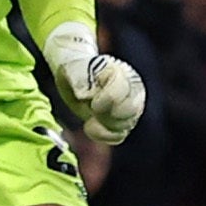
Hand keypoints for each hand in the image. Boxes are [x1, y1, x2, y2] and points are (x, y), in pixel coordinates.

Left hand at [44, 23, 146, 142]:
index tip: (93, 101)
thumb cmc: (75, 68)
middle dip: (107, 115)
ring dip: (103, 125)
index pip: (123, 94)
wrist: (75, 75)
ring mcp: (130, 108)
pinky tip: (91, 126)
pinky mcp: (122, 122)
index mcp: (123, 74)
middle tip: (92, 108)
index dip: (107, 100)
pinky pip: (119, 136)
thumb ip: (81, 78)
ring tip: (90, 116)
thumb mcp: (73, 68)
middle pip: (129, 113)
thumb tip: (85, 95)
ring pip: (125, 126)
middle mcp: (132, 91)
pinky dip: (103, 136)